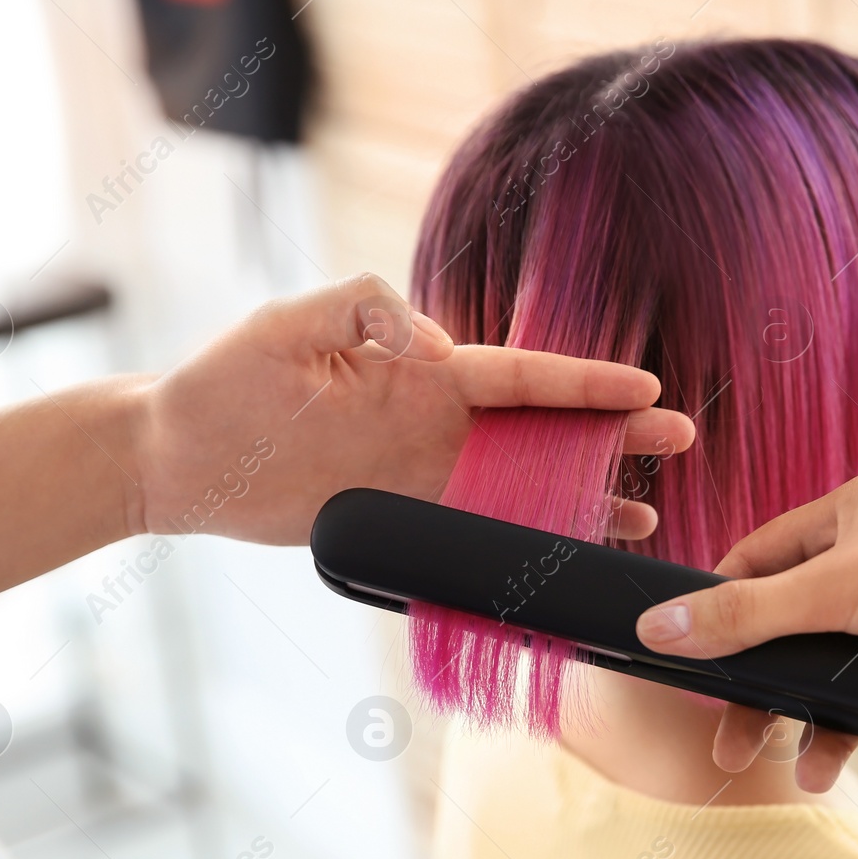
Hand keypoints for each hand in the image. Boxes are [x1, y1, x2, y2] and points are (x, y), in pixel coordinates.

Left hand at [132, 273, 695, 544]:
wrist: (179, 459)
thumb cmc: (225, 381)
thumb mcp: (289, 323)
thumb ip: (363, 309)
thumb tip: (433, 344)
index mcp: (419, 370)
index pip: (518, 374)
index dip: (582, 382)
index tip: (643, 387)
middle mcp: (433, 420)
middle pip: (540, 428)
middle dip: (610, 431)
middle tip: (678, 436)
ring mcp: (421, 472)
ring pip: (521, 483)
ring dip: (582, 494)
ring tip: (644, 512)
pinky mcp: (400, 517)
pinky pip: (477, 529)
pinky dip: (525, 539)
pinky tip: (563, 549)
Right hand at [633, 474, 857, 791]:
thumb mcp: (828, 594)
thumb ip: (741, 617)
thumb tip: (655, 628)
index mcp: (854, 510)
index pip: (760, 555)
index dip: (725, 605)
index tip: (698, 656)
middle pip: (804, 628)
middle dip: (777, 694)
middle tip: (742, 744)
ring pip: (856, 667)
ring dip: (834, 724)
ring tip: (819, 771)